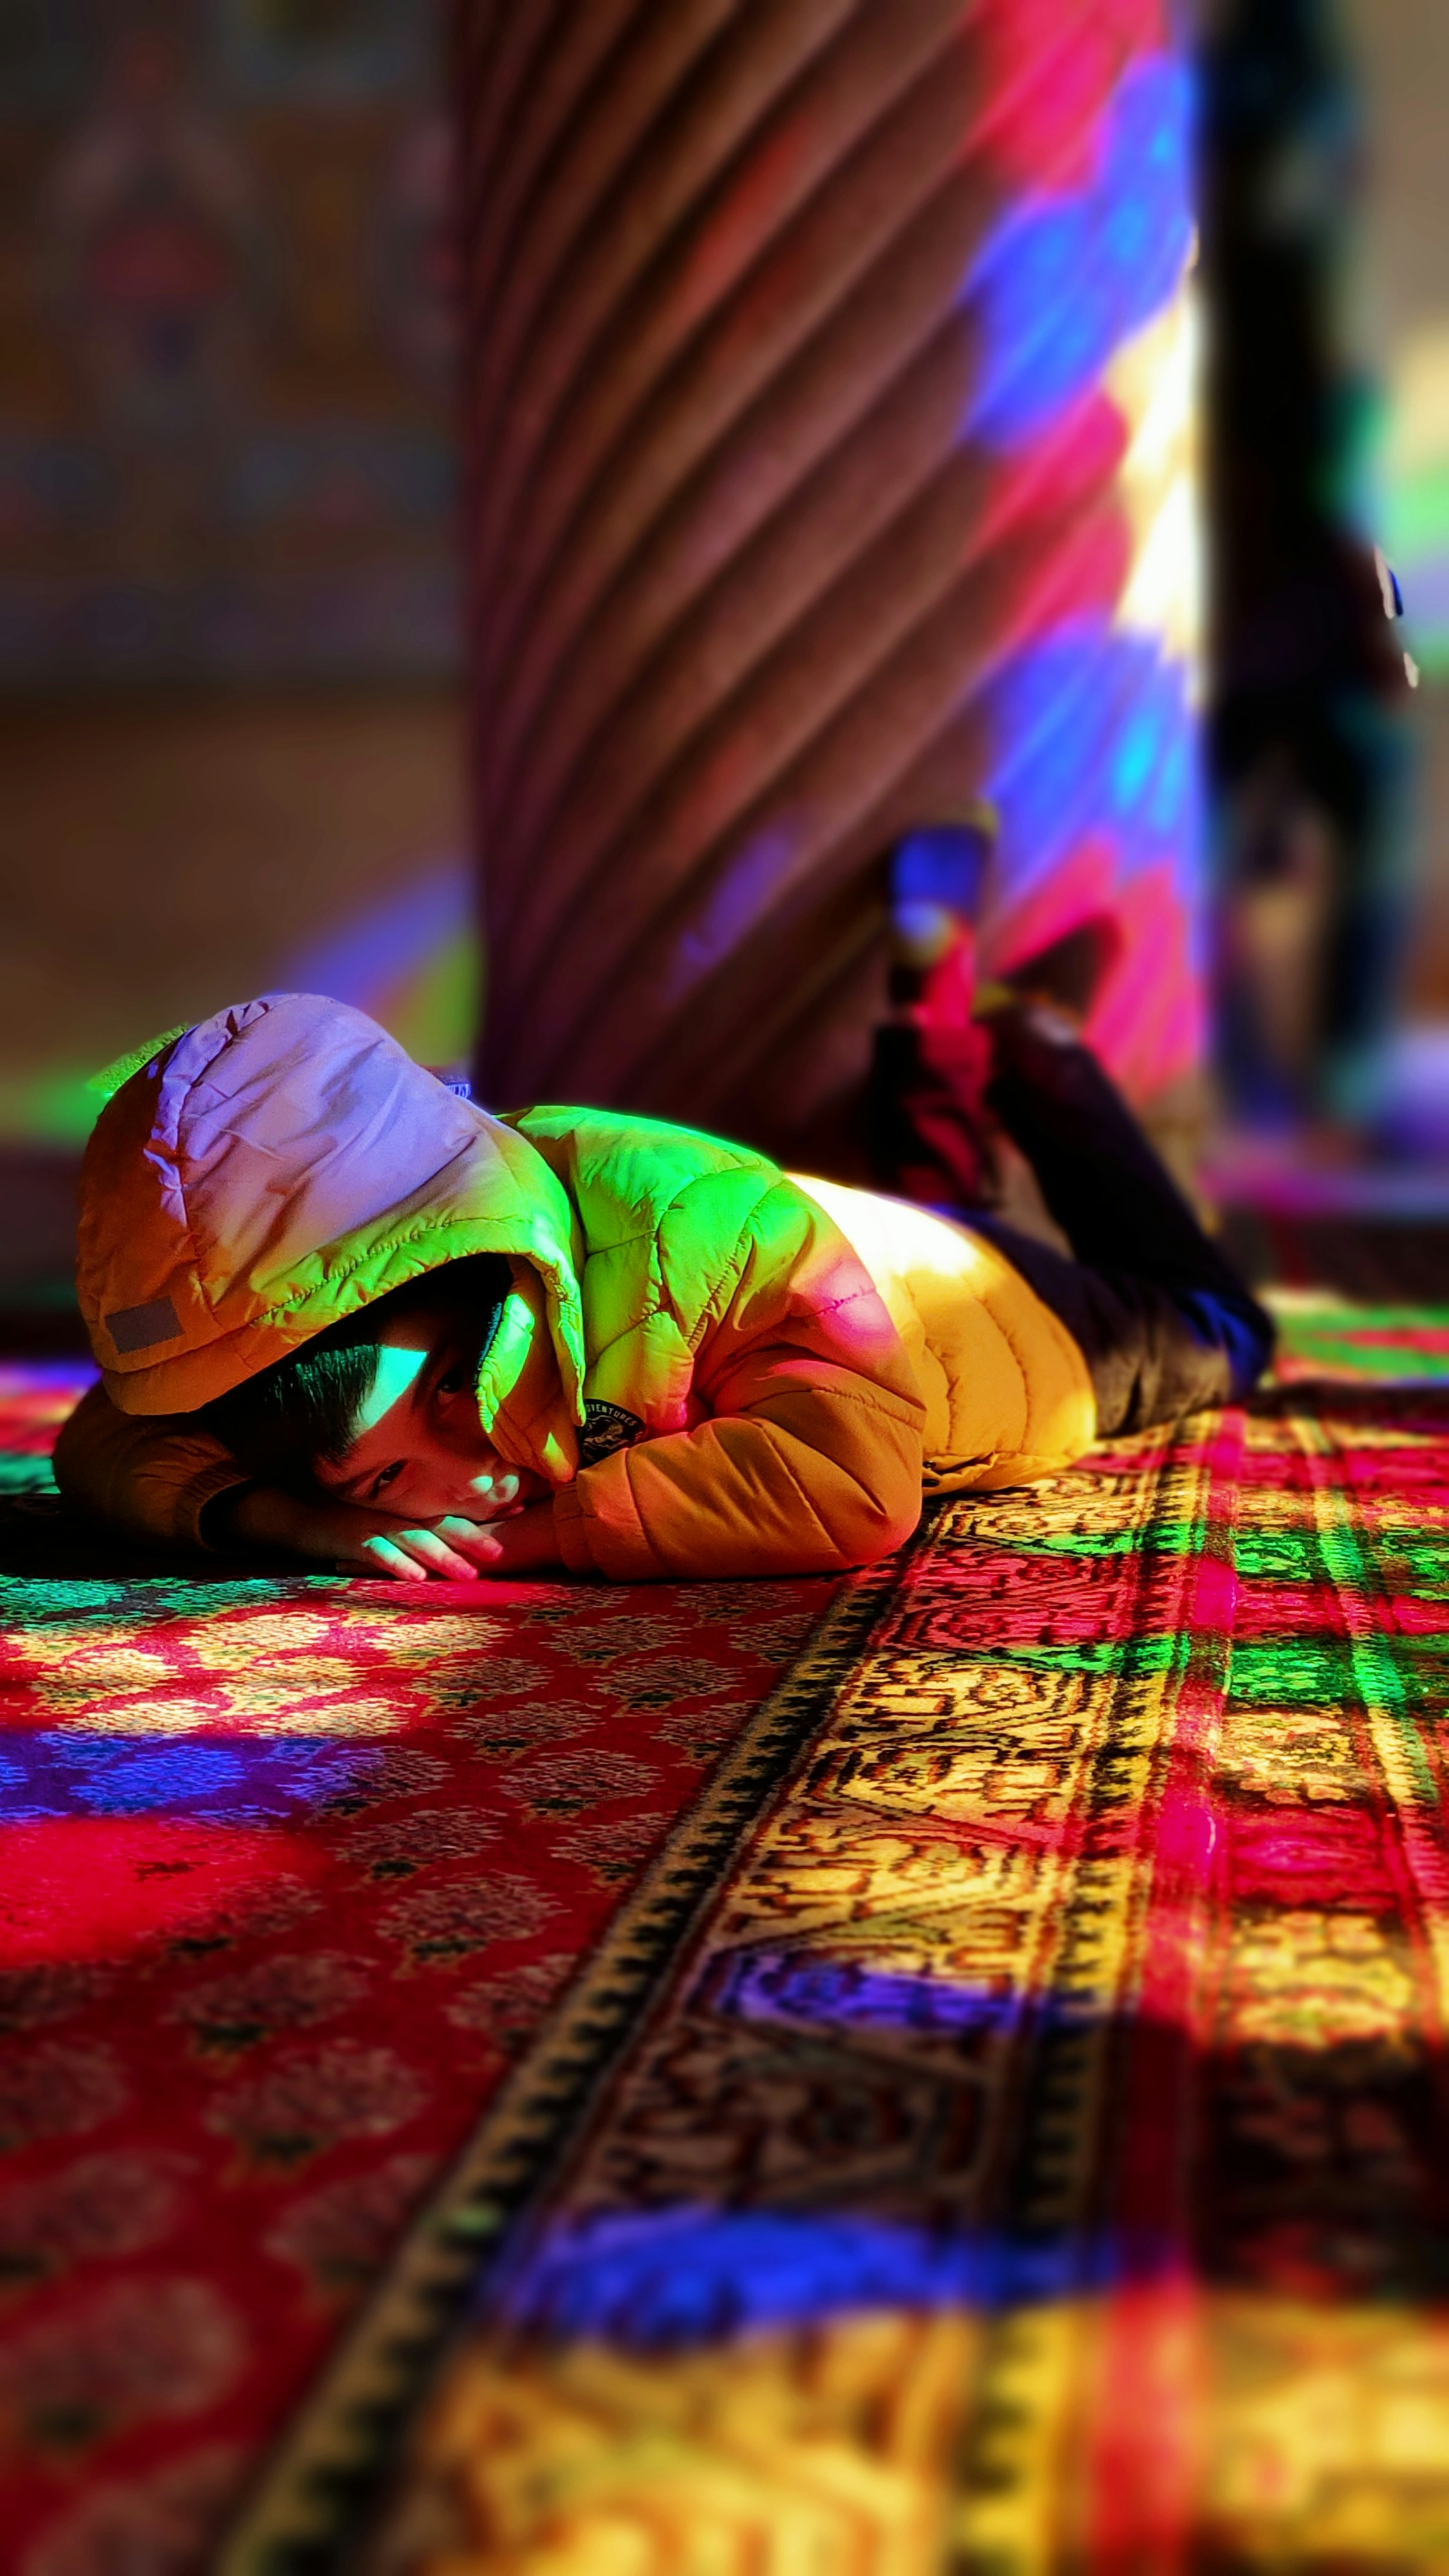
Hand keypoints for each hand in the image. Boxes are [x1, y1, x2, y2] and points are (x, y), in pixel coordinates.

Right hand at [213, 1485, 561, 1580]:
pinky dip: (396, 1564)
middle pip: (439, 1524)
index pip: (449, 1515)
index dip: (480, 1520)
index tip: (516, 1523)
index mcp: (405, 1513)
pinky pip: (375, 1552)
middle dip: (472, 1538)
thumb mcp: (385, 1530)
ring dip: (442, 1556)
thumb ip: (415, 1537)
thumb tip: (454, 1555)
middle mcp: (394, 1516)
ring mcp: (371, 1526)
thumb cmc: (346, 1528)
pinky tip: (415, 1578)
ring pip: (412, 1540)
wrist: (294, 1516)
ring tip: (468, 1573)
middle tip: (502, 1554)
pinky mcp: (348, 1539)